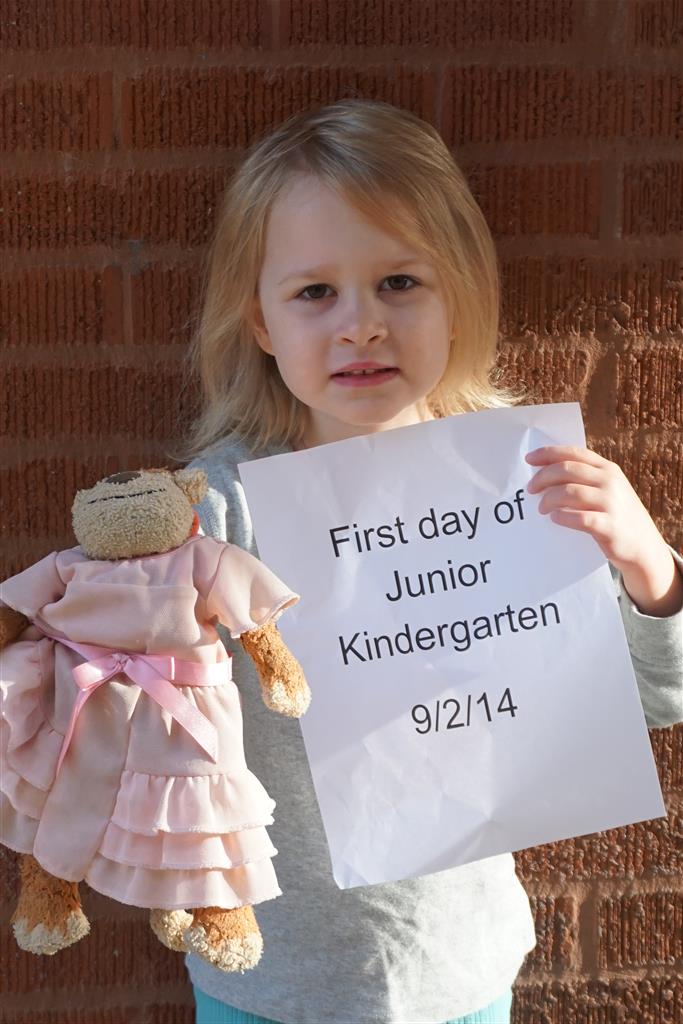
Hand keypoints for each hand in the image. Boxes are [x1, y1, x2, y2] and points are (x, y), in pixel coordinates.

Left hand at [525, 445, 682, 615]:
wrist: (643, 547)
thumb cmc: (617, 516)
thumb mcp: (608, 490)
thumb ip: (585, 479)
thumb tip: (545, 474)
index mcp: (608, 469)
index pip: (574, 453)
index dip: (548, 454)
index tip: (529, 459)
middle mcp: (610, 482)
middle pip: (567, 470)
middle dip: (543, 477)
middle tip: (530, 489)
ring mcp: (611, 504)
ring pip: (570, 492)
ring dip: (549, 499)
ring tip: (541, 508)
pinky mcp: (609, 527)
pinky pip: (580, 518)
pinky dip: (563, 517)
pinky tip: (554, 518)